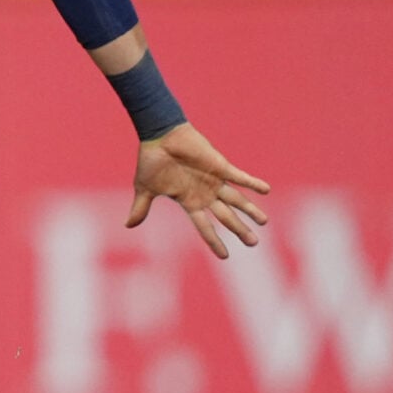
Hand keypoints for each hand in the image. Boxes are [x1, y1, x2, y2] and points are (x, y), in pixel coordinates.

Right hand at [127, 124, 270, 258]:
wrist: (159, 136)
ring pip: (237, 199)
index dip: (215, 241)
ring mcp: (214, 181)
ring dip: (251, 210)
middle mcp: (205, 194)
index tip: (225, 256)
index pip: (205, 226)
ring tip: (264, 222)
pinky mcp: (220, 166)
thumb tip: (127, 225)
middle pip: (226, 216)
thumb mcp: (144, 188)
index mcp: (189, 201)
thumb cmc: (151, 161)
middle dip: (240, 230)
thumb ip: (141, 207)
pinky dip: (252, 183)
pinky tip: (265, 190)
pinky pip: (239, 177)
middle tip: (253, 243)